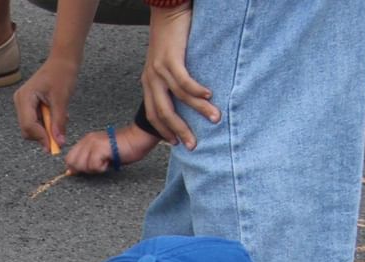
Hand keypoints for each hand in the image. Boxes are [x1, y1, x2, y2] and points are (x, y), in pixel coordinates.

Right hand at [14, 58, 78, 147]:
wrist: (63, 60)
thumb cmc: (62, 73)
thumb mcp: (61, 99)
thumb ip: (58, 122)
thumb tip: (59, 142)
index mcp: (25, 97)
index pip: (28, 125)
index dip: (41, 137)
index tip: (55, 146)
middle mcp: (20, 101)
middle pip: (27, 129)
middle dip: (43, 134)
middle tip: (60, 133)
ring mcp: (23, 103)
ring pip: (32, 127)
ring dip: (46, 129)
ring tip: (60, 119)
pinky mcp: (29, 105)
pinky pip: (35, 121)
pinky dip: (47, 123)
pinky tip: (56, 115)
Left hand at [64, 122, 160, 174]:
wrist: (137, 139)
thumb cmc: (123, 148)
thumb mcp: (100, 155)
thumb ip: (86, 161)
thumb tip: (71, 172)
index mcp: (85, 140)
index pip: (69, 158)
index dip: (76, 168)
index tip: (90, 168)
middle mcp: (87, 139)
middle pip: (72, 163)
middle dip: (85, 169)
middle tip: (99, 164)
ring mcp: (92, 143)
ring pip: (82, 165)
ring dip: (94, 169)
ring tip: (105, 161)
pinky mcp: (100, 148)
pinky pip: (93, 166)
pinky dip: (102, 168)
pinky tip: (109, 161)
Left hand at [141, 4, 218, 148]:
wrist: (167, 10)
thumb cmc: (171, 36)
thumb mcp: (166, 62)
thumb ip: (172, 80)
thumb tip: (187, 98)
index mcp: (149, 82)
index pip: (153, 114)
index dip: (163, 130)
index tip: (175, 143)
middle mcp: (151, 79)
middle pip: (163, 113)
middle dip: (179, 131)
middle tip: (193, 145)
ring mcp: (159, 69)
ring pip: (179, 99)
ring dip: (198, 111)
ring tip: (215, 118)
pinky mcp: (171, 59)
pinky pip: (184, 81)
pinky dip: (197, 91)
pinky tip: (209, 96)